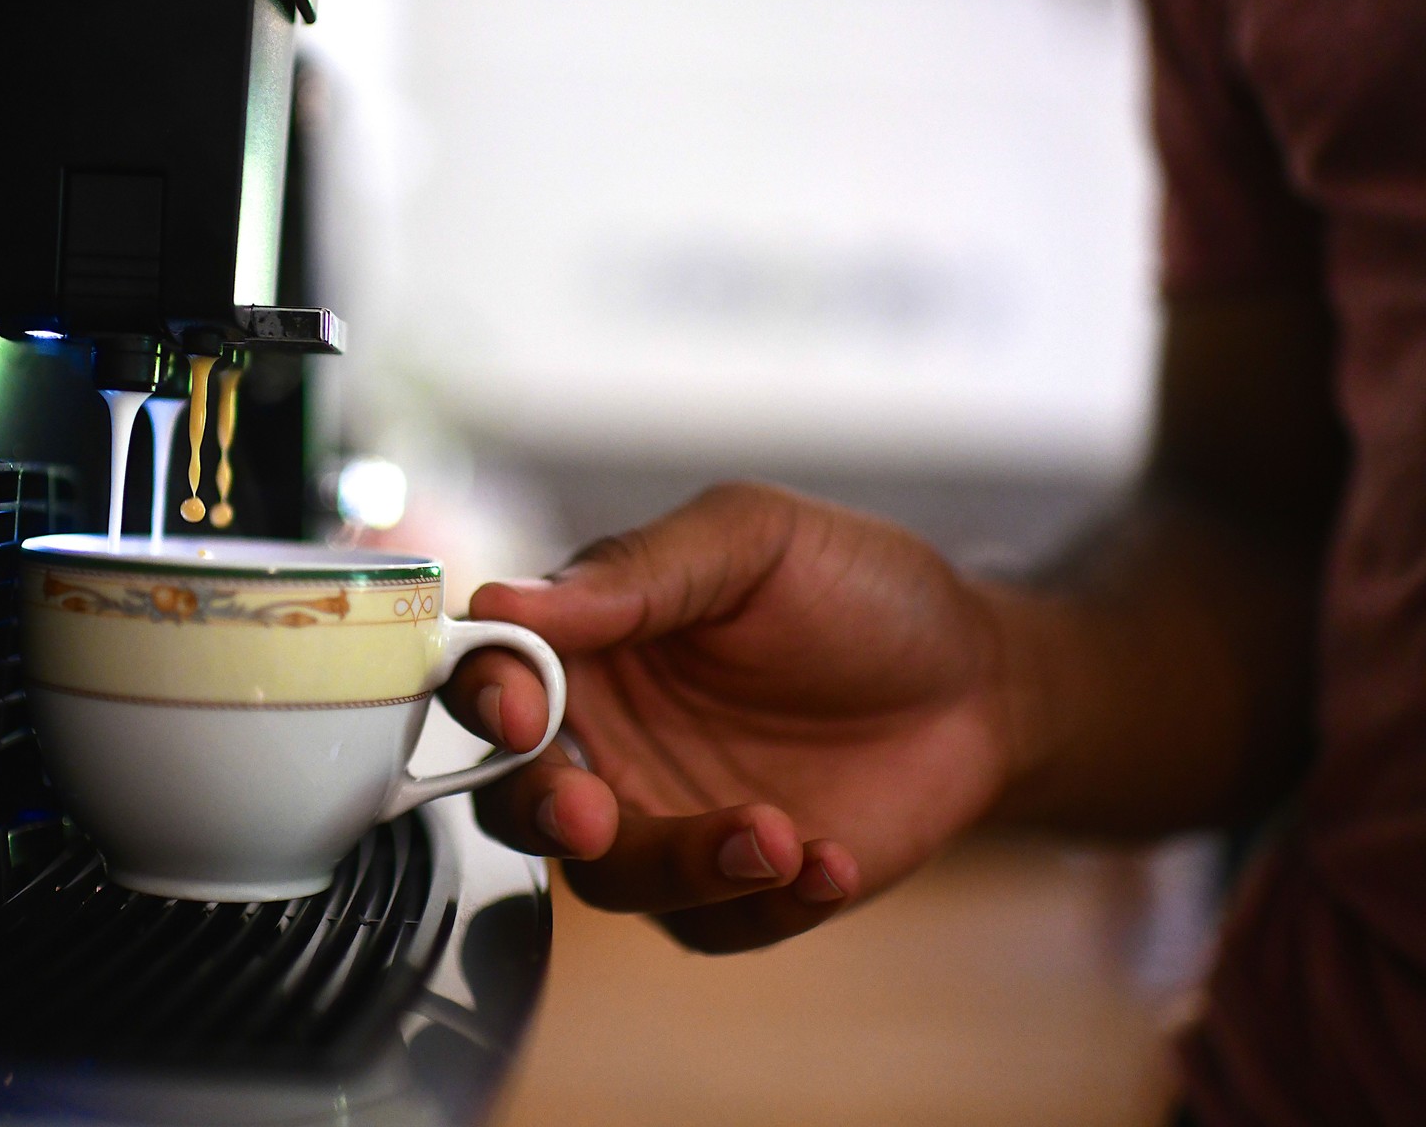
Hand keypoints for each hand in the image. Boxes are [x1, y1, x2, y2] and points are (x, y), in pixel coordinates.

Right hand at [442, 482, 1021, 952]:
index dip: (485, 695)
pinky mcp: (736, 890)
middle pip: (517, 798)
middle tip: (593, 814)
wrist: (980, 680)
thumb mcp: (755, 541)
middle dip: (544, 811)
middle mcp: (607, 739)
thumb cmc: (860, 589)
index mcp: (590, 643)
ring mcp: (665, 820)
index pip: (492, 673)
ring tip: (779, 834)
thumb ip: (638, 571)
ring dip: (680, 864)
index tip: (523, 712)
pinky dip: (770, 903)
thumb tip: (510, 601)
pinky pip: (715, 924)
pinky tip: (834, 859)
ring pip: (610, 879)